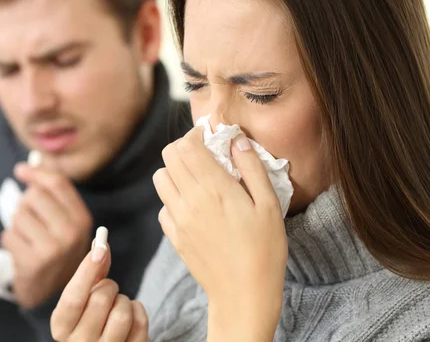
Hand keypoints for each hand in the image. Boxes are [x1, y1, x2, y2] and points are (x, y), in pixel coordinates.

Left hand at [1, 163, 92, 308]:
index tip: (21, 170)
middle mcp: (71, 233)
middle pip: (34, 196)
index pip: (57, 183)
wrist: (53, 294)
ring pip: (18, 215)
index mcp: (82, 219)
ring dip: (17, 225)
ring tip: (28, 239)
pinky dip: (10, 241)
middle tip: (30, 220)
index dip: (36, 172)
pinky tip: (22, 251)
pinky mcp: (33, 262)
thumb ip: (53, 195)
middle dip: (26, 204)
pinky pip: (8, 236)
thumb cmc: (56, 250)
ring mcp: (53, 249)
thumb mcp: (66, 224)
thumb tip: (28, 164)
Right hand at [51, 239, 148, 340]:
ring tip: (118, 306)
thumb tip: (101, 242)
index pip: (73, 297)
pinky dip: (138, 311)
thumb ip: (92, 270)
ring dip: (124, 301)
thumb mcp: (85, 297)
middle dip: (110, 286)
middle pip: (101, 300)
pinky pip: (140, 323)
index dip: (88, 269)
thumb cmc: (92, 317)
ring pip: (122, 313)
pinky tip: (130, 317)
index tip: (100, 247)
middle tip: (109, 291)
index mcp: (61, 327)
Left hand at [153, 127, 286, 340]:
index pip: (187, 146)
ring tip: (196, 178)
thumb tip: (237, 141)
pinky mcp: (173, 236)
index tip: (208, 137)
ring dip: (174, 171)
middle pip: (169, 156)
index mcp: (214, 188)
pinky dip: (172, 198)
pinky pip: (162, 206)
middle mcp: (190, 199)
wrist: (243, 294)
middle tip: (202, 154)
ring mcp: (178, 219)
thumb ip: (252, 168)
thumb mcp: (269, 205)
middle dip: (183, 148)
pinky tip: (193, 206)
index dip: (195, 135)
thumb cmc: (264, 250)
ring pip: (159, 178)